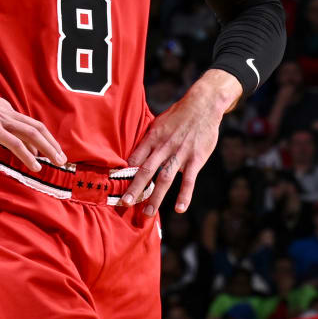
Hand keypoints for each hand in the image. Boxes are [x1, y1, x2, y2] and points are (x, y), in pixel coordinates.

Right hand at [0, 77, 65, 169]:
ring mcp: (1, 120)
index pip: (27, 124)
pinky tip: (35, 166)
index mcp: (4, 108)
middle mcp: (7, 113)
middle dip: (52, 143)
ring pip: (33, 135)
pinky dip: (28, 156)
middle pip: (38, 128)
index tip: (44, 151)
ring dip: (48, 149)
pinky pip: (16, 144)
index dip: (39, 139)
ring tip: (57, 162)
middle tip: (62, 158)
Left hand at [123, 71, 238, 217]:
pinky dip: (184, 195)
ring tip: (148, 213)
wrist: (203, 105)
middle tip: (124, 203)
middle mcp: (164, 147)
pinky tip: (179, 208)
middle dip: (134, 188)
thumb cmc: (179, 115)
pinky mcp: (195, 159)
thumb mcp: (158, 122)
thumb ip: (148, 140)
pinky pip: (189, 180)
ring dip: (155, 197)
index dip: (123, 172)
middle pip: (146, 170)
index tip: (113, 186)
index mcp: (152, 138)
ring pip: (165, 178)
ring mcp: (180, 154)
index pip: (134, 158)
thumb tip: (135, 155)